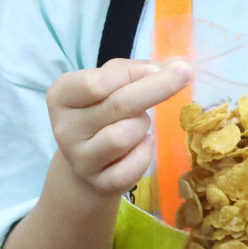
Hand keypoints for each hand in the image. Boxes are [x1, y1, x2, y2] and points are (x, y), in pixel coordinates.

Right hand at [46, 58, 191, 197]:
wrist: (89, 160)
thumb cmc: (103, 110)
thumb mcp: (111, 81)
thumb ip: (137, 69)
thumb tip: (176, 65)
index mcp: (62, 96)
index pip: (94, 83)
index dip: (130, 74)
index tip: (155, 68)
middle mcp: (65, 128)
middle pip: (117, 105)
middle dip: (157, 87)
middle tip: (185, 73)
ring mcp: (80, 159)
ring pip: (124, 137)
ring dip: (143, 125)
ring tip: (140, 124)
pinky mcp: (99, 183)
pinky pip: (132, 167)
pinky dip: (145, 153)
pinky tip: (143, 145)